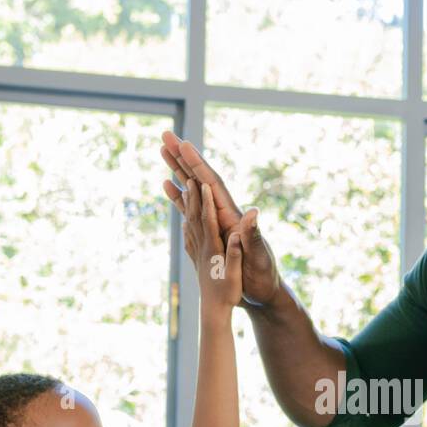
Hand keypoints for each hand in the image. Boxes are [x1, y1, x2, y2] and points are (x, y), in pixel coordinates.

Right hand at [160, 130, 281, 306]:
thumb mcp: (259, 256)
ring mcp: (217, 220)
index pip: (213, 184)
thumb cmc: (263, 276)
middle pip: (200, 178)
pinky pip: (191, 206)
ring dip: (178, 169)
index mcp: (233, 216)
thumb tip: (253, 213)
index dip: (199, 164)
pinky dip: (179, 194)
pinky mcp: (212, 229)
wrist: (263, 291)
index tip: (184, 144)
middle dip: (183, 157)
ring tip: (162, 150)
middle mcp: (224, 213)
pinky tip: (168, 185)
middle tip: (165, 135)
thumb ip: (253, 235)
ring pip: (194, 188)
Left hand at [182, 177, 242, 312]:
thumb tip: (238, 237)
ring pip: (189, 224)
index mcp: (213, 249)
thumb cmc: (228, 295)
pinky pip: (190, 237)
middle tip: (186, 176)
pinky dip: (187, 224)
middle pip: (194, 217)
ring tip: (182, 188)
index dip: (205, 200)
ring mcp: (198, 254)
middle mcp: (202, 248)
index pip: (208, 220)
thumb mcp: (235, 275)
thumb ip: (236, 254)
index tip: (202, 182)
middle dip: (191, 195)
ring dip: (186, 204)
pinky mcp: (197, 260)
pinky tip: (185, 220)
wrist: (213, 312)